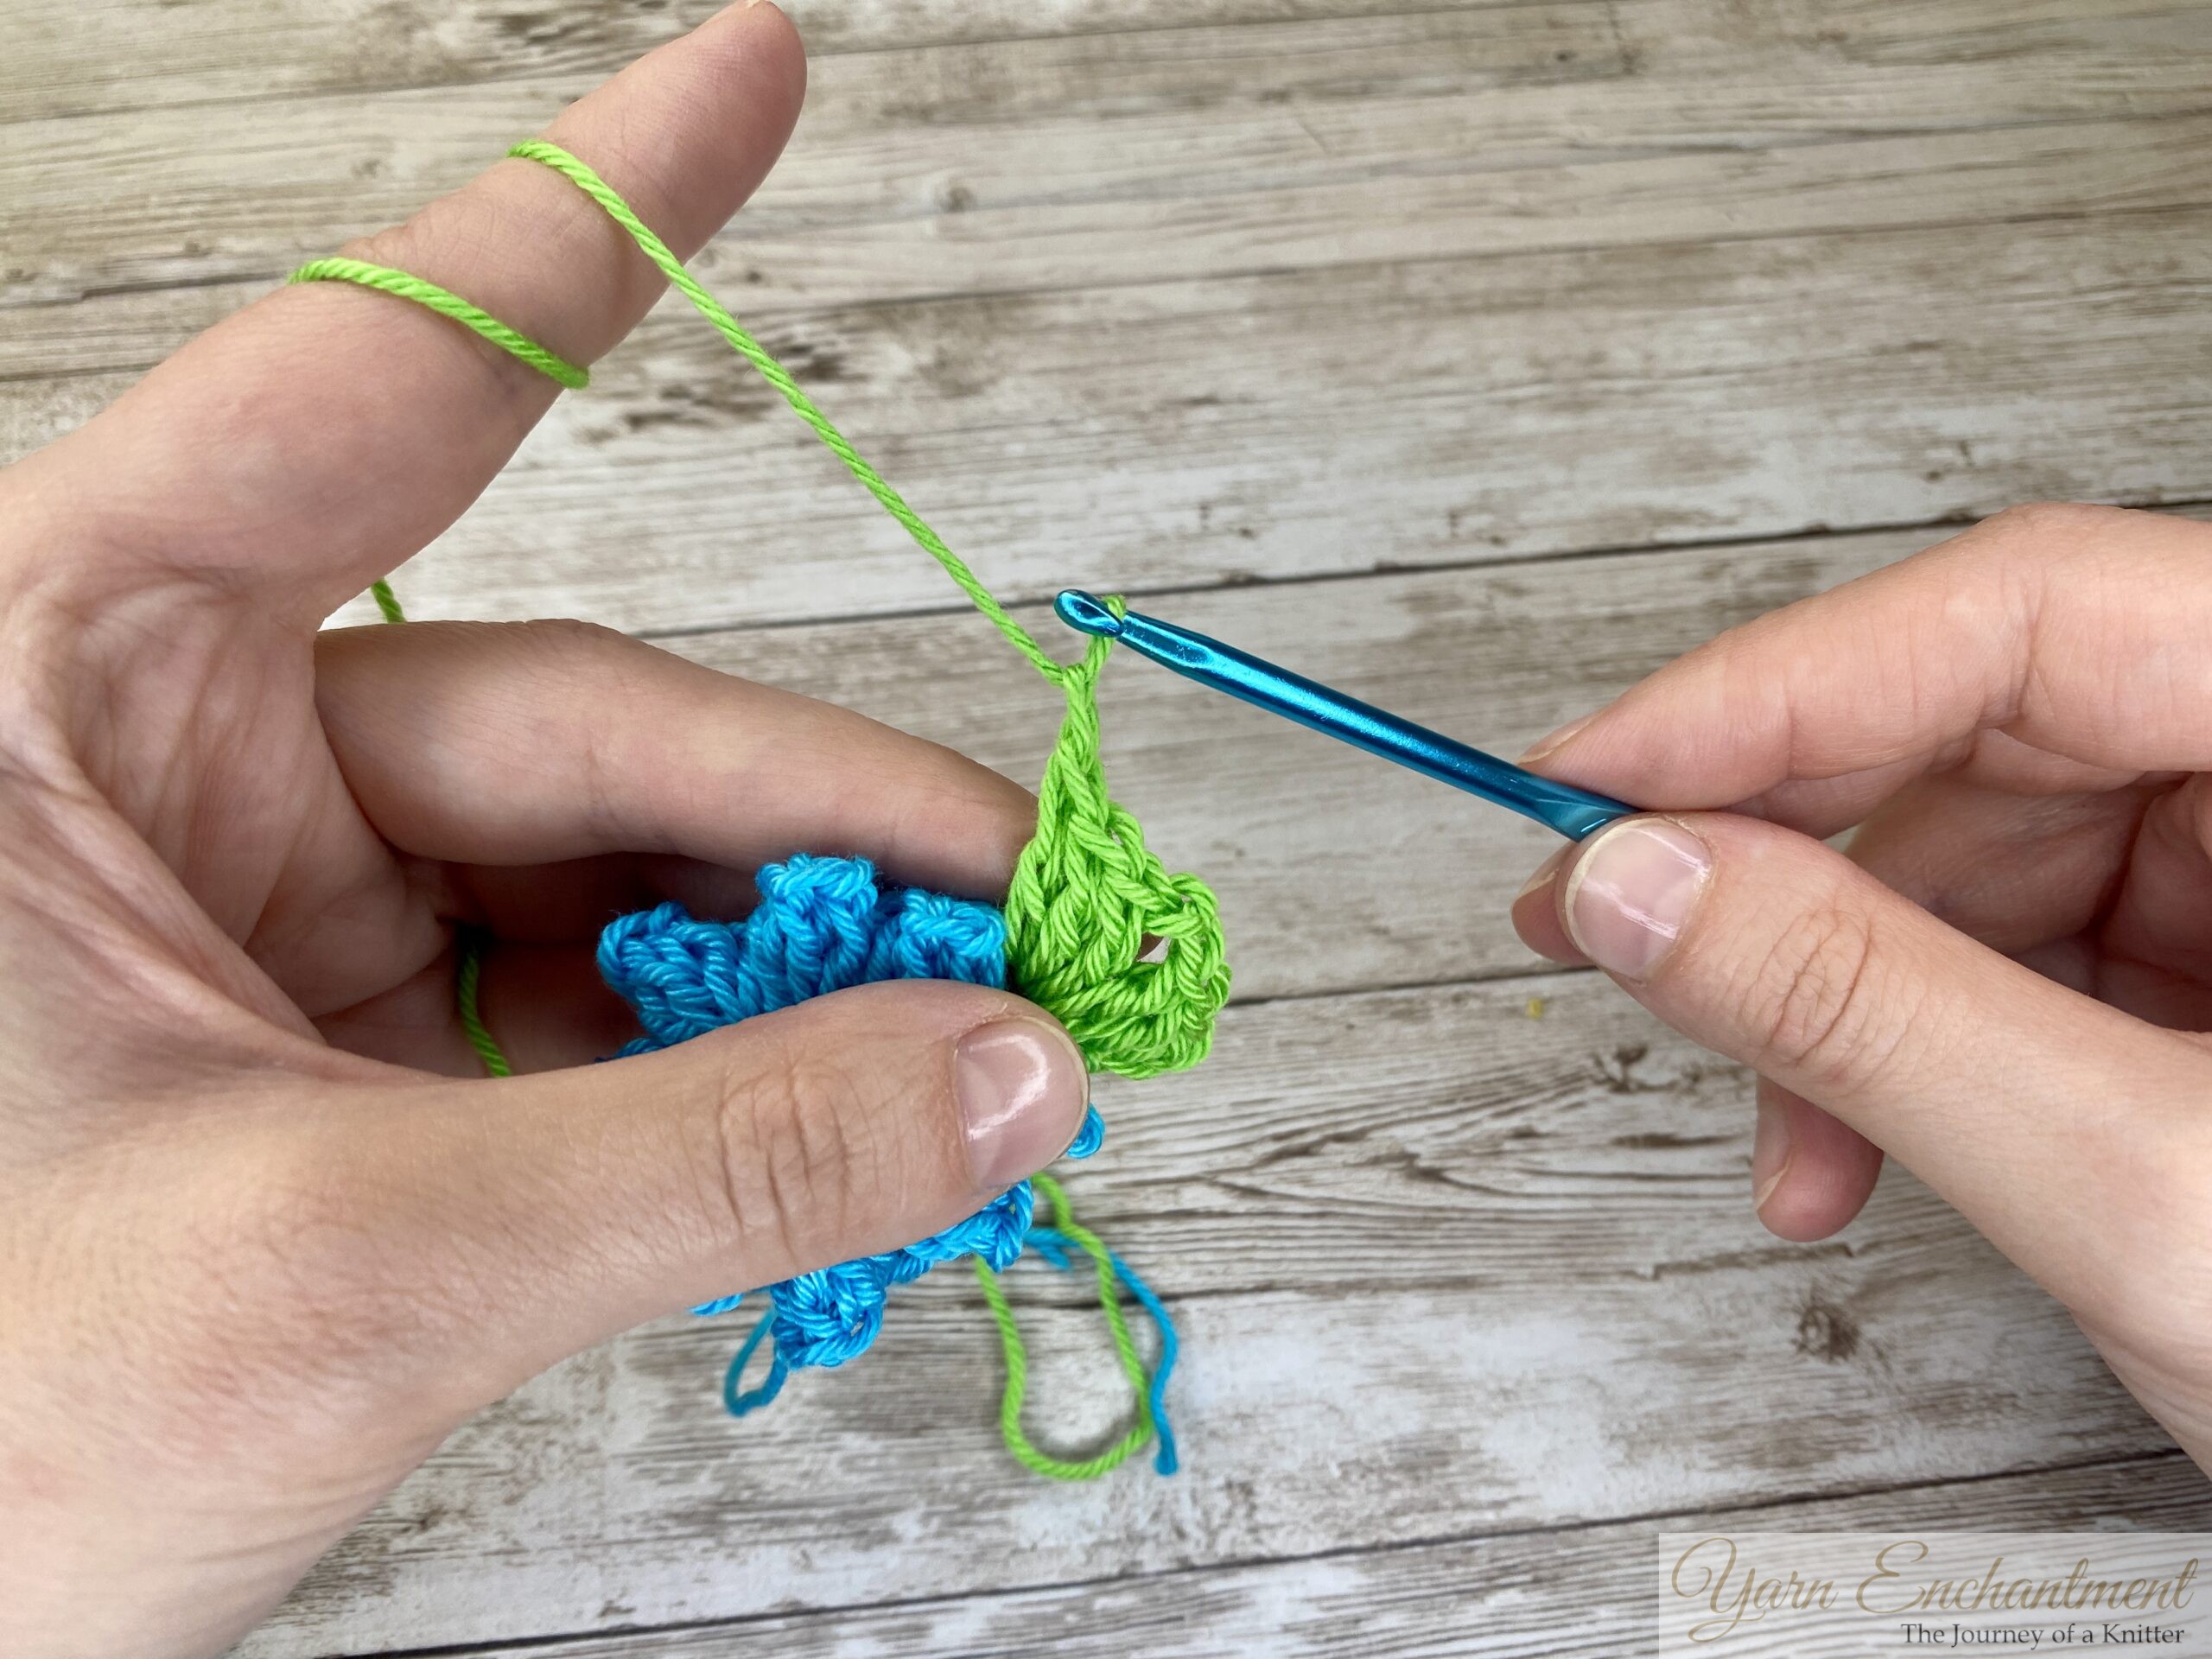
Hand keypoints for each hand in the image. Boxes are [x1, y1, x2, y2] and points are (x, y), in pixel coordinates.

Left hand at [0, 9, 1087, 1655]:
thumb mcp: (351, 1269)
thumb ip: (709, 1154)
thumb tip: (1017, 1070)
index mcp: (51, 683)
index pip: (372, 395)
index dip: (593, 225)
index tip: (766, 67)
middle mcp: (160, 754)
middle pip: (575, 725)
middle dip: (828, 827)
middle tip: (1048, 922)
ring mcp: (256, 906)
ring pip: (604, 874)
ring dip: (803, 961)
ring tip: (986, 1049)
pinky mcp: (328, 1040)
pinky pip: (579, 998)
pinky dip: (725, 1054)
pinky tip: (855, 1108)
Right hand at [1511, 502, 2211, 1466]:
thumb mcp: (2153, 1194)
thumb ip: (1876, 1013)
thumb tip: (1641, 883)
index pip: (2032, 614)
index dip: (1775, 687)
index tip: (1587, 776)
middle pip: (2004, 730)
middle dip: (1798, 868)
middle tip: (1618, 937)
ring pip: (2006, 848)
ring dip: (1852, 991)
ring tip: (1788, 1140)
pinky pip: (2052, 940)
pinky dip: (1929, 1039)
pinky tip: (1867, 1142)